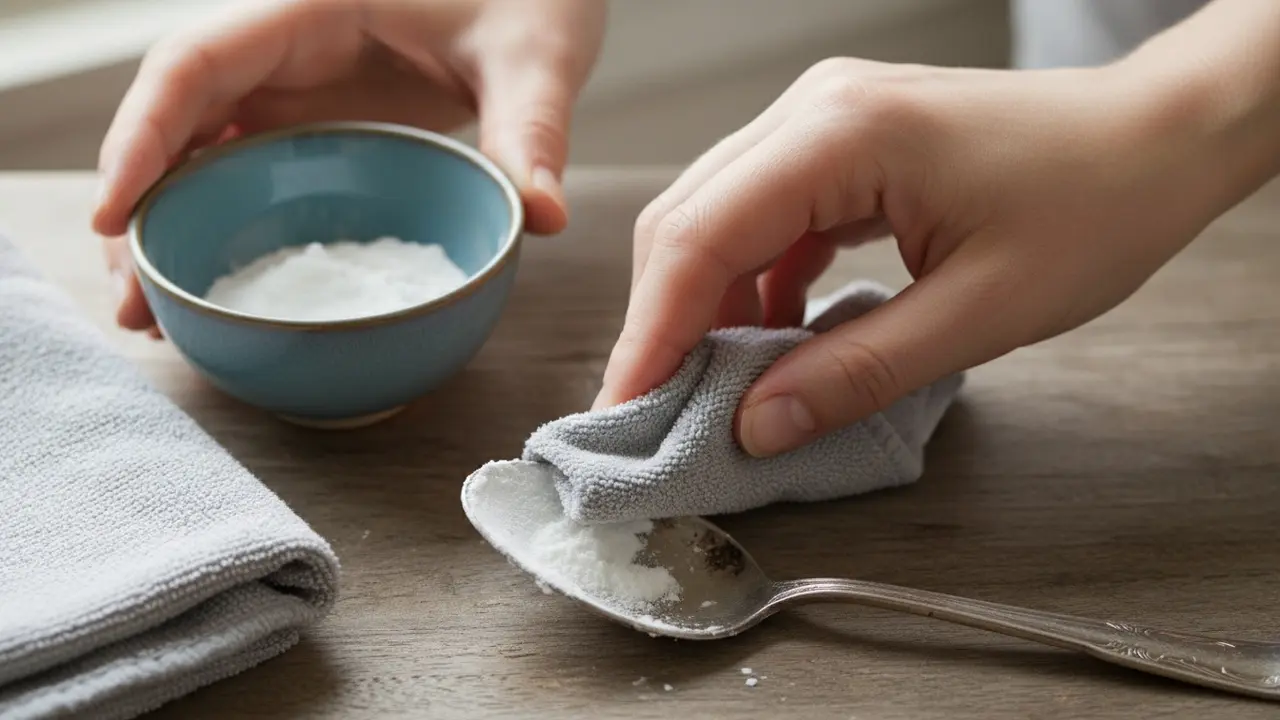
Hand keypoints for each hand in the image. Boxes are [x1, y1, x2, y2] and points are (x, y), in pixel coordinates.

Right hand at [94, 0, 603, 334]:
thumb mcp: (534, 54)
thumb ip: (531, 129)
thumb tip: (542, 216)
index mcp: (310, 7)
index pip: (195, 64)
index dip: (141, 135)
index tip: (112, 215)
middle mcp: (283, 47)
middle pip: (177, 120)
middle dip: (140, 208)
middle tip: (132, 306)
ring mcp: (296, 87)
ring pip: (201, 152)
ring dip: (169, 228)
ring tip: (154, 319)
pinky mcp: (319, 122)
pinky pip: (246, 171)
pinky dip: (219, 226)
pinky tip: (215, 289)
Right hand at [596, 46, 1279, 457]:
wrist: (1158, 139)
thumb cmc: (1096, 205)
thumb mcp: (979, 314)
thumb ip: (857, 373)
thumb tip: (757, 426)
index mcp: (843, 133)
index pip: (703, 235)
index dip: (652, 331)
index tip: (625, 407)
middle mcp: (815, 110)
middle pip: (690, 220)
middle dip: (662, 322)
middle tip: (653, 412)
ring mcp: (824, 121)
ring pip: (717, 218)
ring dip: (705, 307)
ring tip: (710, 389)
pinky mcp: (841, 147)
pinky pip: (764, 218)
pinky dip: (753, 285)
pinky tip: (769, 342)